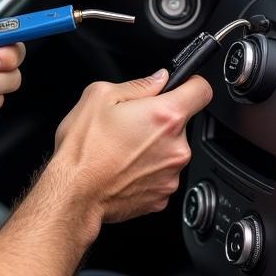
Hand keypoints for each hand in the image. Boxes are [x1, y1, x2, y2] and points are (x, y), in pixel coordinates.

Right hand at [46, 69, 212, 225]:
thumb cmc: (83, 148)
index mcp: (164, 116)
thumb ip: (137, 85)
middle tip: (128, 125)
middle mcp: (176, 147)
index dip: (190, 84)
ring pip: (169, 150)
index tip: (180, 88)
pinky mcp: (163, 196)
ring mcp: (172, 174)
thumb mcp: (99, 97)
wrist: (74, 193)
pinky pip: (160, 175)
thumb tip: (158, 80)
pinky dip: (146, 170)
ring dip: (152, 147)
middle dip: (158, 121)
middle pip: (180, 124)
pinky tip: (122, 168)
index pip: (201, 90)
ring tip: (120, 149)